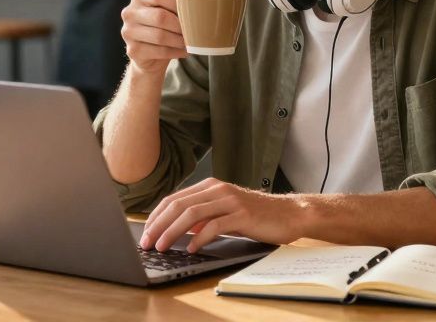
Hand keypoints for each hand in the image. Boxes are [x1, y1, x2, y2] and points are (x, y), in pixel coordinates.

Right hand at [120, 0, 187, 76]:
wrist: (148, 51)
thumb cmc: (163, 23)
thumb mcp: (167, 7)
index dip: (177, 2)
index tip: (192, 10)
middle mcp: (129, 13)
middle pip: (160, 17)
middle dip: (181, 25)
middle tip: (195, 29)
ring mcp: (129, 32)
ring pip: (160, 36)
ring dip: (180, 40)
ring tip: (192, 41)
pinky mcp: (133, 50)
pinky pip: (160, 51)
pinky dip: (176, 52)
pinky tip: (185, 51)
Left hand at [141, 178, 303, 253]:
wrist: (289, 213)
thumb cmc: (256, 215)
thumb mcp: (224, 212)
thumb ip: (203, 216)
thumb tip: (179, 229)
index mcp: (210, 186)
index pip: (174, 199)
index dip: (156, 216)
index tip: (145, 233)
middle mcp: (217, 190)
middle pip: (178, 205)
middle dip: (159, 225)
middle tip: (148, 243)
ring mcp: (230, 200)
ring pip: (192, 214)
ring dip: (173, 232)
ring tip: (163, 246)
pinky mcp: (242, 214)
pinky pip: (214, 225)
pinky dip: (200, 238)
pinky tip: (192, 248)